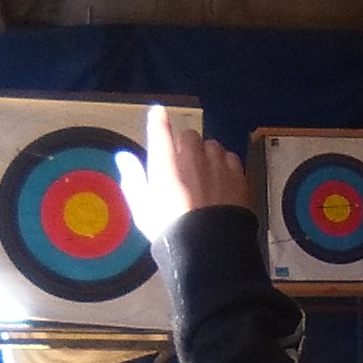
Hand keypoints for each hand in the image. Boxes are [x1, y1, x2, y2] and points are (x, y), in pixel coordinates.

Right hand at [116, 105, 249, 239]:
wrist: (210, 250)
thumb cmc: (169, 232)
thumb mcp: (143, 210)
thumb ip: (133, 179)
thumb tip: (123, 156)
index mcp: (166, 166)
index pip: (160, 133)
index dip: (159, 121)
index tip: (158, 112)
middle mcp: (193, 159)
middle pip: (189, 136)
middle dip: (185, 145)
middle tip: (183, 164)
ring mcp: (219, 166)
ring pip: (212, 146)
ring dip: (206, 155)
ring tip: (204, 174)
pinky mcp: (239, 176)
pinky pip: (231, 159)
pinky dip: (225, 165)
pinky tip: (222, 181)